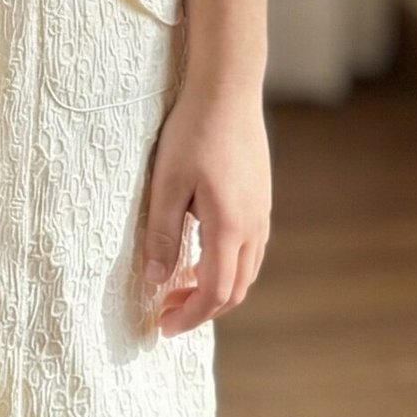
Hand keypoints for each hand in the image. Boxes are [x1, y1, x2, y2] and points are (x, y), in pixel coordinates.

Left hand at [141, 82, 270, 335]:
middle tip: (168, 312)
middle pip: (234, 289)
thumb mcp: (166, 182)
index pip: (214, 292)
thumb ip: (161, 233)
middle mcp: (253, 226)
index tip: (163, 326)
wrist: (229, 89)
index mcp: (229, 227)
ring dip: (216, 289)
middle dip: (202, 309)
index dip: (189, 315)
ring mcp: (261, 212)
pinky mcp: (261, 199)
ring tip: (181, 287)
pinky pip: (249, 249)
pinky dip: (227, 266)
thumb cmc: (194, 131)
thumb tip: (155, 279)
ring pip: (246, 271)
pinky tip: (202, 254)